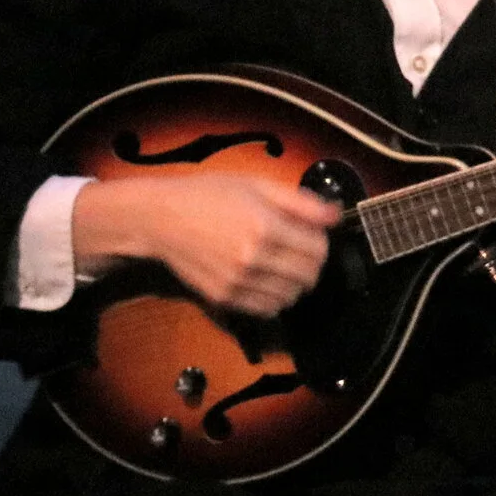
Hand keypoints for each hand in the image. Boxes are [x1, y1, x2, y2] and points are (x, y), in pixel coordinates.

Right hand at [72, 174, 339, 316]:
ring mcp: (237, 281)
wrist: (160, 219)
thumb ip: (301, 202)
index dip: (322, 243)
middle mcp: (253, 258)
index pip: (318, 250)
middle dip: (312, 264)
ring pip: (291, 296)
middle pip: (309, 275)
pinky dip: (276, 299)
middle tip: (301, 252)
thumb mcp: (257, 186)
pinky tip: (268, 281)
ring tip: (284, 266)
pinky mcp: (224, 297)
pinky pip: (267, 309)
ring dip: (296, 284)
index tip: (313, 236)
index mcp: (265, 227)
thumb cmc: (208, 196)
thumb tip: (336, 215)